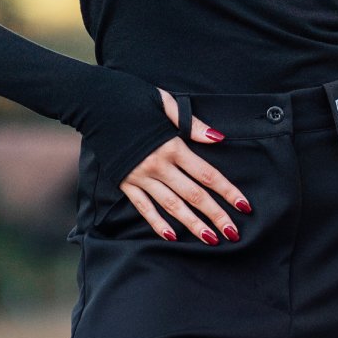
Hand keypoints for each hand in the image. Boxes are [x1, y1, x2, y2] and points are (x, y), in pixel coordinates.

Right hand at [112, 87, 253, 243]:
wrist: (94, 104)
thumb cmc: (132, 98)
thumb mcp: (165, 102)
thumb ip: (192, 124)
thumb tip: (218, 138)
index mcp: (172, 145)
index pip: (207, 174)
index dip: (227, 191)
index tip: (244, 205)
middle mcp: (158, 165)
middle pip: (194, 195)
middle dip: (216, 215)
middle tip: (233, 233)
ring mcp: (140, 177)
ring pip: (172, 206)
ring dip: (192, 224)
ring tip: (210, 240)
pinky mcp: (124, 183)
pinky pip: (143, 207)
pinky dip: (157, 223)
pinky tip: (172, 236)